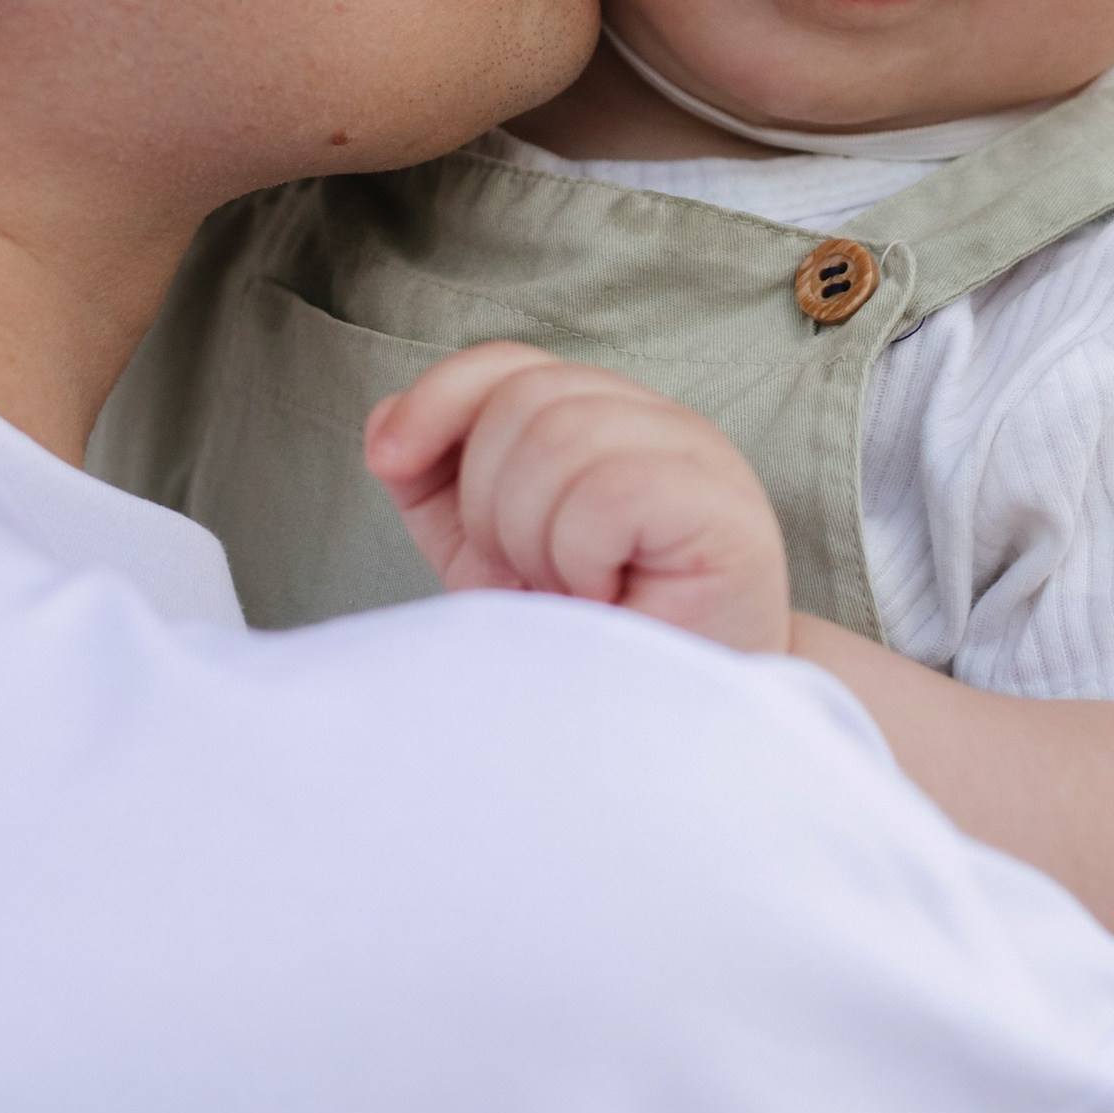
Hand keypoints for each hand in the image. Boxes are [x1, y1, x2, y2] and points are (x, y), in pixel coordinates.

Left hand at [363, 345, 793, 653]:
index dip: (438, 398)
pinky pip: (610, 491)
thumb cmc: (581, 652)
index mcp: (607, 424)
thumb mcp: (485, 558)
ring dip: (537, 538)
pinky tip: (608, 599)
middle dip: (491, 502)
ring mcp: (703, 461)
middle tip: (532, 580)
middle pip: (525, 396)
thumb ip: (436, 485)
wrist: (657, 748)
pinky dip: (582, 557)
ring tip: (573, 594)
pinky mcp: (728, 513)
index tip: (386, 461)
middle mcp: (660, 426)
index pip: (509, 364)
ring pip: (563, 434)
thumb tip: (387, 421)